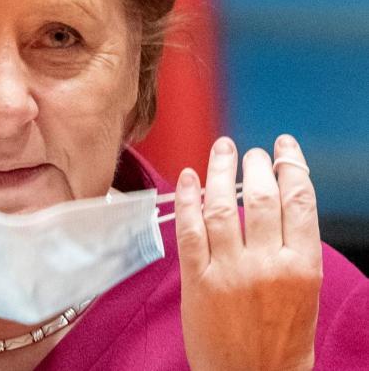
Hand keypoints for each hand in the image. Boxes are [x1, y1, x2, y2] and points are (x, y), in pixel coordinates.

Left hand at [175, 135, 321, 370]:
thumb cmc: (281, 343)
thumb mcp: (304, 295)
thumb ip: (292, 250)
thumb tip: (278, 206)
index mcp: (301, 267)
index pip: (298, 201)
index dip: (291, 166)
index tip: (283, 148)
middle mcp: (266, 264)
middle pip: (258, 197)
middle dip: (255, 165)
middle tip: (250, 152)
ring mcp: (228, 271)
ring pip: (220, 205)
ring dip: (219, 170)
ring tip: (221, 150)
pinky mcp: (197, 280)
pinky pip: (190, 229)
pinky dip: (188, 199)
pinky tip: (189, 177)